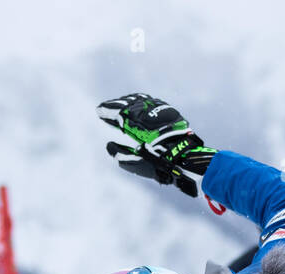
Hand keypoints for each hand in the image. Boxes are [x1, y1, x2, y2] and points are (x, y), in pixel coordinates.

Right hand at [96, 93, 214, 197]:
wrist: (186, 156)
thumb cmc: (159, 161)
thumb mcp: (135, 162)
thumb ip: (120, 153)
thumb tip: (109, 146)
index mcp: (134, 123)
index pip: (116, 113)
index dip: (106, 112)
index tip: (98, 110)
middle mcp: (145, 112)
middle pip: (126, 104)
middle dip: (114, 105)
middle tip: (105, 107)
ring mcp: (158, 109)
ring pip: (139, 100)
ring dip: (128, 101)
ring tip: (121, 104)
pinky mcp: (169, 111)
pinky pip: (151, 101)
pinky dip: (142, 102)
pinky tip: (140, 104)